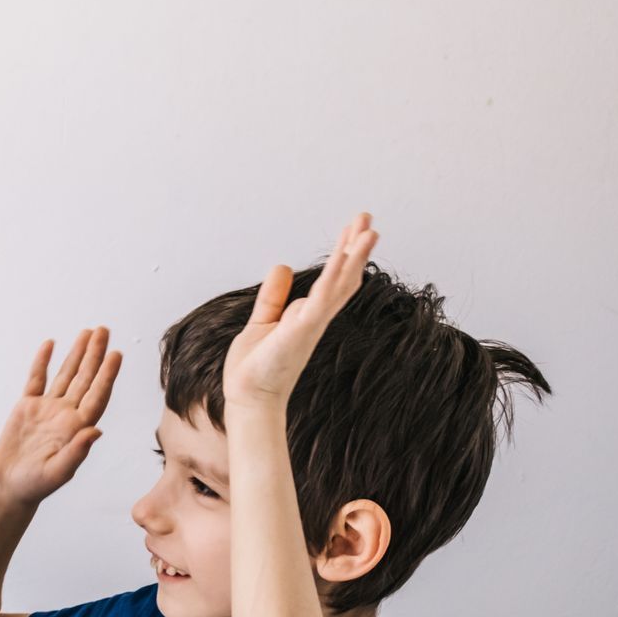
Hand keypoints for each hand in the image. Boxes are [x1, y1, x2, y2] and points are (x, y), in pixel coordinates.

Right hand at [0, 326, 120, 505]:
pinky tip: (50, 344)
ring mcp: (47, 409)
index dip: (106, 375)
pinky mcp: (27, 407)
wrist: (9, 486)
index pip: (96, 396)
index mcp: (76, 428)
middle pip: (84, 379)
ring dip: (77, 354)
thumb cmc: (35, 485)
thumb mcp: (57, 473)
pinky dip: (42, 362)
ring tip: (88, 333)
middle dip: (95, 354)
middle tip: (104, 331)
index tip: (115, 355)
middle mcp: (65, 415)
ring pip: (65, 374)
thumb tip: (95, 432)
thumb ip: (76, 453)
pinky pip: (37, 379)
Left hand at [223, 213, 378, 411]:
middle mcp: (315, 318)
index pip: (332, 279)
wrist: (248, 397)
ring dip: (353, 258)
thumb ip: (273, 297)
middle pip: (343, 277)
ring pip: (338, 285)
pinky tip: (341, 259)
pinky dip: (331, 280)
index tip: (354, 229)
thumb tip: (281, 267)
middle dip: (356, 248)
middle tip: (367, 219)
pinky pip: (320, 301)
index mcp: (307, 315)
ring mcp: (310, 324)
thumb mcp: (262, 321)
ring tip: (368, 231)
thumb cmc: (255, 368)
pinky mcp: (299, 332)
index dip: (344, 253)